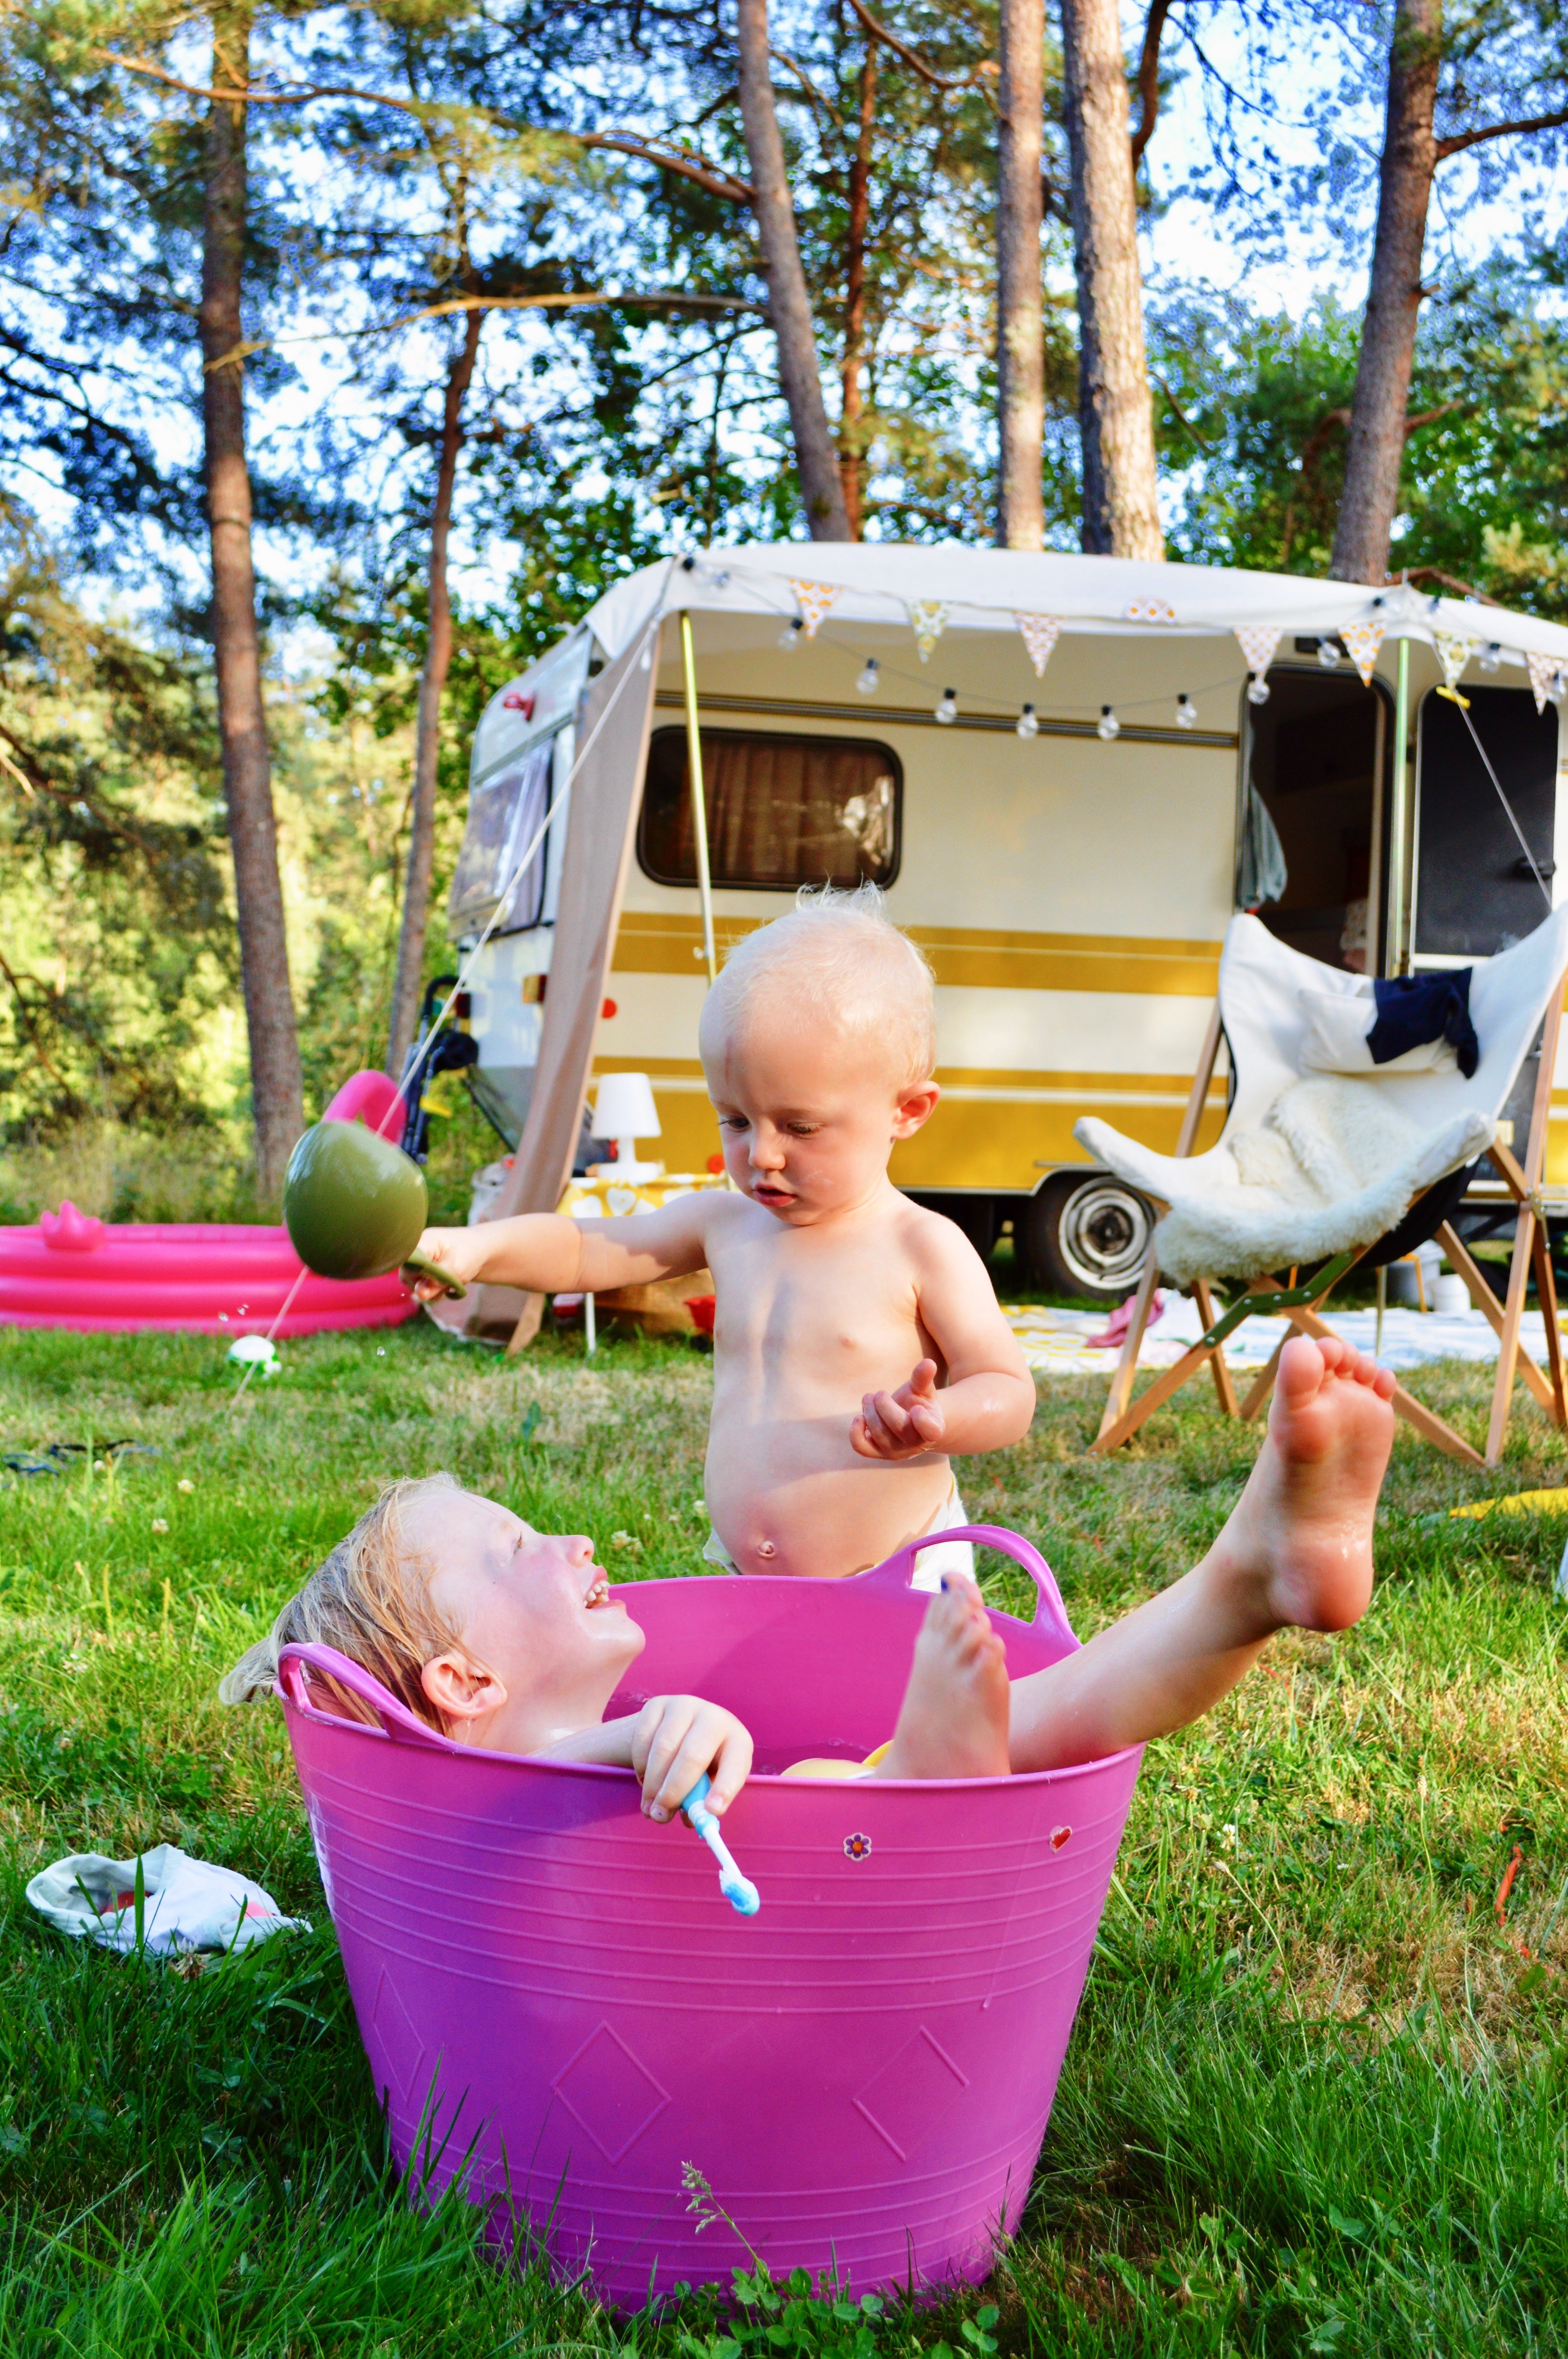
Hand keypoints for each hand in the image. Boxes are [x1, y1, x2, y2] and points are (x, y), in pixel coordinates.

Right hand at [406, 1226, 482, 1300]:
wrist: (479, 1252)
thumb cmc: (469, 1254)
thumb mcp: (456, 1269)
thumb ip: (436, 1282)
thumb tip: (420, 1294)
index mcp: (423, 1242)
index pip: (407, 1262)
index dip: (415, 1275)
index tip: (430, 1280)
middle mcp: (416, 1250)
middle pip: (407, 1275)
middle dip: (425, 1286)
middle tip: (446, 1285)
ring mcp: (418, 1261)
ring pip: (414, 1284)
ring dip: (431, 1290)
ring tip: (449, 1283)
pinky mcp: (422, 1270)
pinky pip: (420, 1286)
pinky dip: (433, 1290)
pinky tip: (445, 1285)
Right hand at [631, 1695, 752, 1821]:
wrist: (680, 1729)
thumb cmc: (703, 1763)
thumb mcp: (710, 1781)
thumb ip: (702, 1800)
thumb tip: (692, 1821)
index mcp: (737, 1740)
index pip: (736, 1764)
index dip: (725, 1788)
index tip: (711, 1811)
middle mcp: (714, 1717)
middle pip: (693, 1756)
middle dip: (674, 1791)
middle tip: (660, 1816)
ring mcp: (684, 1706)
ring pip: (663, 1749)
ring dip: (653, 1784)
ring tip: (650, 1807)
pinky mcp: (658, 1704)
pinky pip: (643, 1738)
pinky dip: (640, 1765)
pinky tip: (645, 1778)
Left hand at [851, 1358, 945, 1459]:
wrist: (908, 1423)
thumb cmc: (918, 1403)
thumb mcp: (922, 1390)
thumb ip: (923, 1377)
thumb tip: (928, 1363)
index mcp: (933, 1427)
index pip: (932, 1431)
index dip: (923, 1422)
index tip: (916, 1408)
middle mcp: (915, 1444)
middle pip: (899, 1427)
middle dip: (885, 1406)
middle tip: (880, 1393)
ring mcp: (896, 1452)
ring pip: (879, 1434)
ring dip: (870, 1412)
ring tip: (869, 1398)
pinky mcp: (878, 1453)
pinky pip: (862, 1447)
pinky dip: (856, 1432)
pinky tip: (859, 1417)